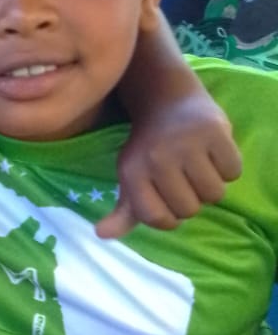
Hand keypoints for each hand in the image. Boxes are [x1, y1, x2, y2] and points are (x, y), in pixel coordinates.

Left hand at [99, 92, 240, 237]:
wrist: (168, 100)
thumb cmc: (149, 147)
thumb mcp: (131, 177)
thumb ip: (123, 211)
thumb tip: (102, 235)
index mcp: (132, 172)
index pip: (157, 218)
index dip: (168, 218)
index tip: (169, 203)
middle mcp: (157, 158)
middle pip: (189, 210)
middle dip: (191, 200)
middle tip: (185, 179)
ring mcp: (187, 143)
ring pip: (214, 194)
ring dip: (211, 186)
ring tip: (200, 167)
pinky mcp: (215, 131)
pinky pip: (232, 172)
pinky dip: (228, 168)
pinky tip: (214, 153)